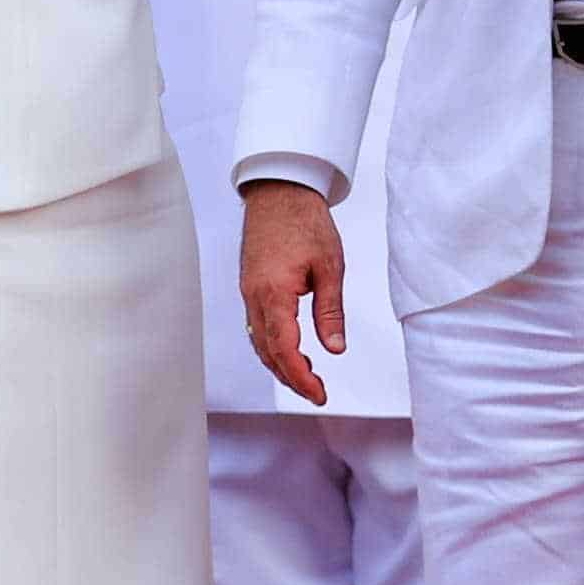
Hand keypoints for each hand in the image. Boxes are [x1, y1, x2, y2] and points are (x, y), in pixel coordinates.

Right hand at [239, 181, 346, 406]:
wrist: (279, 191)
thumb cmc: (305, 221)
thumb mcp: (330, 267)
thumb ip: (330, 311)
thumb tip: (335, 349)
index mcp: (274, 293)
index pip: (284, 350)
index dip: (301, 379)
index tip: (319, 393)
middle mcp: (254, 297)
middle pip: (267, 352)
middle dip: (291, 377)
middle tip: (317, 390)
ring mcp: (248, 291)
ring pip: (258, 342)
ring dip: (279, 364)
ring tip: (307, 375)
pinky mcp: (249, 286)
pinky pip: (256, 326)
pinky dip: (271, 345)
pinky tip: (289, 349)